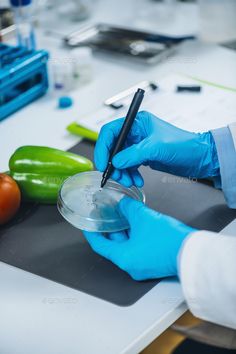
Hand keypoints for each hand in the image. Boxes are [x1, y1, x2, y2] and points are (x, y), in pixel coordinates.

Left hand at [83, 197, 195, 279]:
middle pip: (114, 245)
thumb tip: (121, 202)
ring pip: (127, 246)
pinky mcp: (153, 264)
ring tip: (122, 216)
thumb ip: (128, 207)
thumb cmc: (169, 240)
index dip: (92, 233)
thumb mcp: (143, 217)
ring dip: (124, 231)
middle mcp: (131, 266)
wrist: (193, 252)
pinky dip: (135, 237)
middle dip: (111, 228)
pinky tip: (138, 224)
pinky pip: (138, 249)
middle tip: (106, 215)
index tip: (88, 225)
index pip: (99, 246)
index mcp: (124, 258)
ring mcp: (142, 266)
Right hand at [95, 111, 219, 186]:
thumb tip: (115, 161)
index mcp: (137, 122)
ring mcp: (139, 145)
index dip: (103, 147)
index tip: (102, 163)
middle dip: (113, 163)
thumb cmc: (184, 145)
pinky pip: (129, 166)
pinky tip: (136, 180)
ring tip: (128, 181)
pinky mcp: (143, 156)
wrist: (199, 157)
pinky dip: (130, 174)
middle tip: (117, 176)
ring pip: (120, 159)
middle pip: (113, 147)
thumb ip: (133, 154)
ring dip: (122, 172)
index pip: (111, 131)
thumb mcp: (157, 147)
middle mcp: (136, 132)